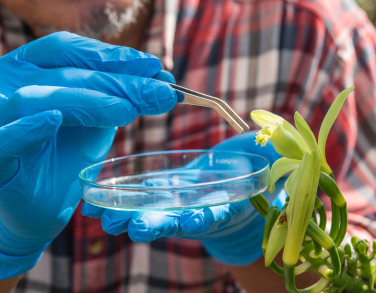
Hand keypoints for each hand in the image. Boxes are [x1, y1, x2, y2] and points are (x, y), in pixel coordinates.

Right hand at [0, 32, 180, 281]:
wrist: (37, 206)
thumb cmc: (66, 153)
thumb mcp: (98, 117)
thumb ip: (122, 94)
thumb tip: (165, 77)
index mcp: (30, 66)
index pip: (70, 48)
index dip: (113, 54)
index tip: (154, 66)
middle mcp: (6, 83)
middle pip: (65, 73)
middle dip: (118, 82)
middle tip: (161, 92)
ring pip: (36, 98)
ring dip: (88, 101)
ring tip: (127, 111)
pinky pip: (3, 139)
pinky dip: (28, 128)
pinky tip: (55, 120)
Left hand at [82, 131, 285, 265]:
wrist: (250, 174)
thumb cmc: (266, 171)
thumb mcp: (275, 165)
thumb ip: (275, 158)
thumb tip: (276, 147)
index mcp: (229, 205)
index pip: (215, 214)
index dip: (202, 217)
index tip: (191, 220)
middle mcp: (203, 207)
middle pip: (178, 219)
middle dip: (157, 224)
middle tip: (136, 228)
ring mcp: (185, 198)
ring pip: (154, 209)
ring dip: (130, 215)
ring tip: (104, 218)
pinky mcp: (173, 184)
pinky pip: (147, 190)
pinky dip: (125, 194)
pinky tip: (98, 197)